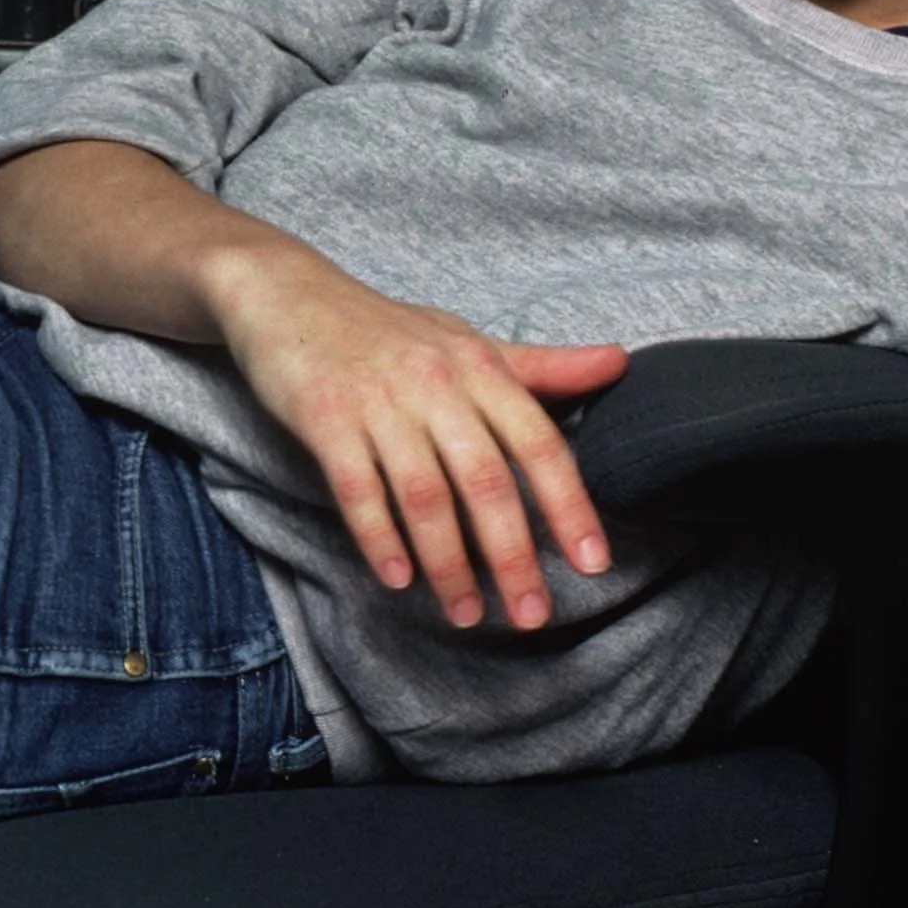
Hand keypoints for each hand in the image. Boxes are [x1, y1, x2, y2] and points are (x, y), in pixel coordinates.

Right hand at [203, 248, 625, 629]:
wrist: (289, 293)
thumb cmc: (385, 328)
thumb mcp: (466, 341)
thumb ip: (539, 367)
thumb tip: (618, 362)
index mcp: (478, 367)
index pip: (538, 443)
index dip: (569, 505)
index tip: (593, 563)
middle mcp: (434, 383)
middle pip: (485, 481)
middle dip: (512, 555)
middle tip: (529, 614)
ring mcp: (378, 401)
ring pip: (424, 496)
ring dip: (447, 563)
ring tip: (464, 613)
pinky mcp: (324, 417)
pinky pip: (357, 489)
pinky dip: (379, 538)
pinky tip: (398, 578)